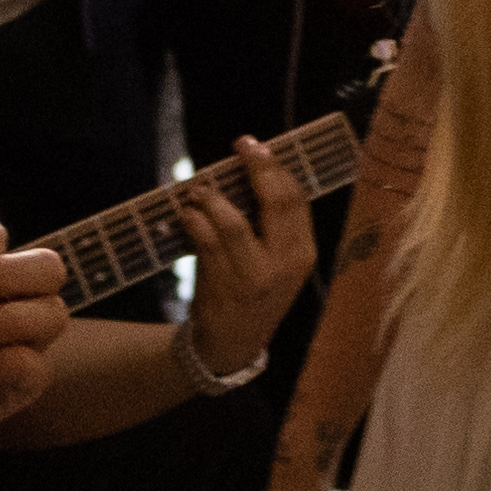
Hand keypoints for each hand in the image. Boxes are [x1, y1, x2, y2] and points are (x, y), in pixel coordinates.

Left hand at [182, 136, 312, 385]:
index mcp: (303, 254)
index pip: (296, 200)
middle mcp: (284, 265)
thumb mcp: (278, 263)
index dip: (277, 168)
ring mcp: (254, 278)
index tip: (258, 145)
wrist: (233, 345)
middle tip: (241, 145)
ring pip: (233, 222)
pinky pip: (207, 243)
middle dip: (257, 168)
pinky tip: (188, 212)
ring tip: (199, 188)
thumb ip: (272, 225)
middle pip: (275, 203)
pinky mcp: (223, 287)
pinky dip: (195, 220)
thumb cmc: (254, 292)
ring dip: (212, 198)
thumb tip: (250, 171)